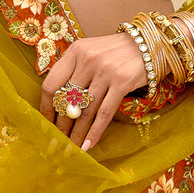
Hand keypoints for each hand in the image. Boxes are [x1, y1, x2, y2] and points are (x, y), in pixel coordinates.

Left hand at [40, 33, 147, 150]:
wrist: (147, 44)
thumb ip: (73, 70)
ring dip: (76, 133)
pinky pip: (104, 113)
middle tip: (57, 142)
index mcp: (75, 51)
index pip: (51, 84)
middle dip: (60, 126)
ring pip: (84, 111)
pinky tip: (88, 145)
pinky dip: (94, 132)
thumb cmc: (114, 52)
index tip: (46, 123)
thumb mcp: (90, 52)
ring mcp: (105, 71)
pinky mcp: (122, 82)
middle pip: (66, 101)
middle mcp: (87, 59)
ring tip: (70, 148)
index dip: (46, 108)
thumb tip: (56, 102)